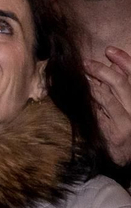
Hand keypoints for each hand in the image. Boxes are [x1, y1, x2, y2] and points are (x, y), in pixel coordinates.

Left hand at [86, 48, 130, 165]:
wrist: (125, 157)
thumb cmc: (123, 127)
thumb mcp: (125, 105)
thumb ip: (119, 88)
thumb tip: (111, 66)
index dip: (124, 60)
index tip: (109, 50)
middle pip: (123, 83)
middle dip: (103, 70)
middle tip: (86, 63)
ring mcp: (128, 120)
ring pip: (111, 95)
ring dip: (94, 83)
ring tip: (82, 74)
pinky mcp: (117, 132)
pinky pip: (103, 112)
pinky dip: (93, 100)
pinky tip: (84, 92)